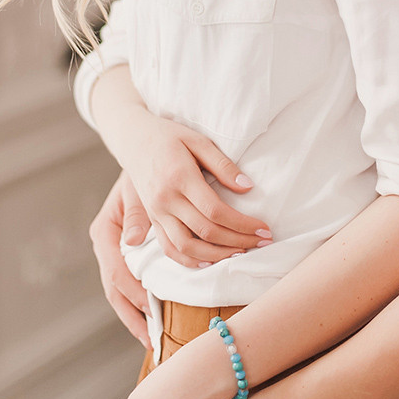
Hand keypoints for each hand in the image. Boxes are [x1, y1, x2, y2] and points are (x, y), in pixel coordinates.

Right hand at [90, 67, 271, 265]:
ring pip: (186, 247)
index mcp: (180, 178)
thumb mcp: (199, 141)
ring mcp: (156, 213)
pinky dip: (190, 261)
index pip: (215, 211)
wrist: (134, 139)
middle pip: (205, 231)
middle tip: (263, 242)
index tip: (263, 228)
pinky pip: (170, 249)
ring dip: (217, 256)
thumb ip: (223, 165)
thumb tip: (248, 187)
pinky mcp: (153, 220)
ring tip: (241, 253)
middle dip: (238, 241)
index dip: (242, 224)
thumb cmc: (170, 136)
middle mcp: (165, 200)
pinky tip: (211, 262)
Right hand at [90, 172, 150, 346]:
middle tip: (152, 342)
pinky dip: (142, 303)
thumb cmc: (143, 169)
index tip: (152, 308)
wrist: (143, 155)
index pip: (115, 271)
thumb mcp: (138, 187)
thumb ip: (137, 213)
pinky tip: (157, 318)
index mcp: (105, 232)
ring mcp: (115, 253)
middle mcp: (107, 246)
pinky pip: (132, 285)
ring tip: (154, 342)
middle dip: (132, 316)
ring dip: (136, 317)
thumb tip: (132, 241)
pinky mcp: (127, 255)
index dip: (134, 292)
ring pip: (121, 293)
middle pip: (114, 290)